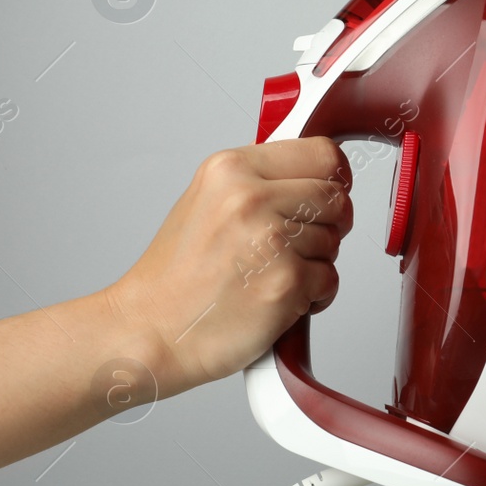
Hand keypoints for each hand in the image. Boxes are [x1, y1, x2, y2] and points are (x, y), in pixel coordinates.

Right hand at [104, 137, 353, 397]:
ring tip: (269, 274)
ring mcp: (271, 240)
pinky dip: (313, 296)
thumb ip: (260, 182)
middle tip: (294, 245)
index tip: (330, 190)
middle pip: (336, 198)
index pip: (321, 154)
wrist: (149, 330)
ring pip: (335, 242)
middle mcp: (251, 198)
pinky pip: (330, 280)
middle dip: (327, 224)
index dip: (333, 177)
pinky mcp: (287, 282)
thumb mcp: (207, 202)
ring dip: (315, 263)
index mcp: (231, 169)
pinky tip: (273, 297)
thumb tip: (314, 176)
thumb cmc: (176, 277)